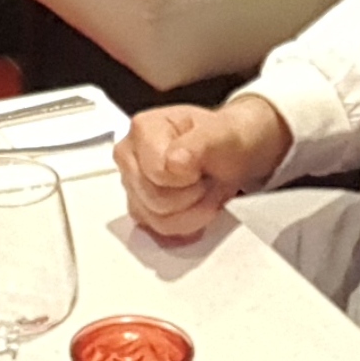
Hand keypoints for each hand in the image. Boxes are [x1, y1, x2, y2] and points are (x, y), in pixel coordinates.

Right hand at [115, 95, 289, 242]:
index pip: (158, 174)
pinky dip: (187, 224)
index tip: (202, 166)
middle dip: (193, 196)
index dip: (187, 177)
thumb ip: (199, 144)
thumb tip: (173, 162)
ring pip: (158, 220)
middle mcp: (129, 156)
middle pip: (156, 200)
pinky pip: (160, 232)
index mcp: (143, 128)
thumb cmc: (223, 140)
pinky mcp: (139, 208)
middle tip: (208, 179)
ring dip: (193, 211)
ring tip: (204, 189)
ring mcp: (132, 184)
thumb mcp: (222, 134)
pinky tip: (197, 205)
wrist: (230, 154)